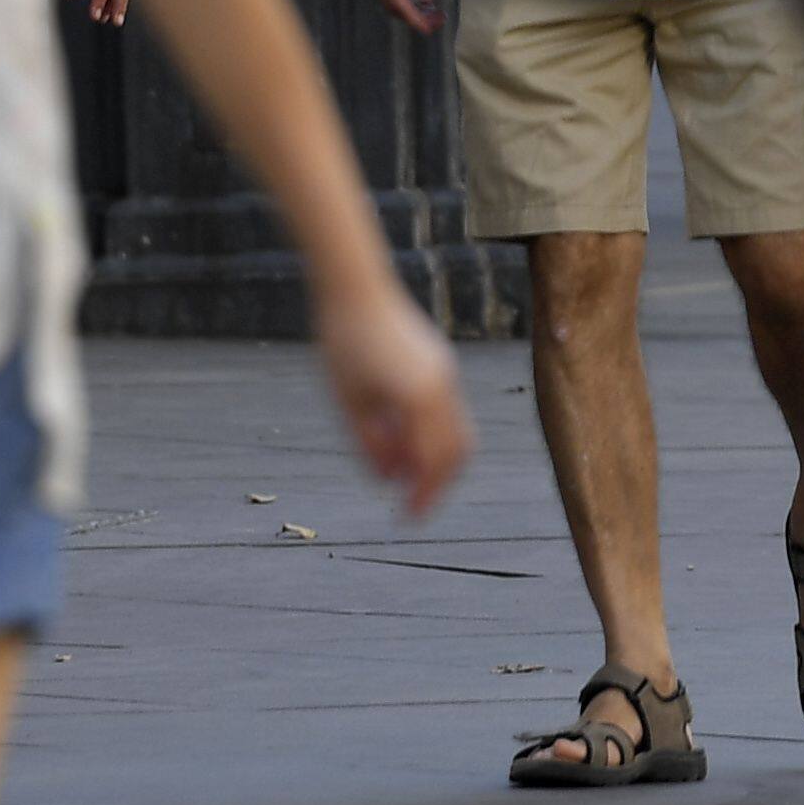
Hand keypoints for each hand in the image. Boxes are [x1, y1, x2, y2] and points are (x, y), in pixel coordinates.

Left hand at [315, 283, 471, 520]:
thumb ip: (370, 443)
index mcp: (419, 398)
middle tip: (413, 506)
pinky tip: (404, 443)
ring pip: (460, 432)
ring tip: (407, 477)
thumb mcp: (348, 401)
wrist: (356, 286)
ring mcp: (446, 372)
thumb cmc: (343, 342)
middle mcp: (442, 386)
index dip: (424, 495)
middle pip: (458, 451)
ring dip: (439, 460)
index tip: (408, 519)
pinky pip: (450, 412)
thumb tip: (388, 480)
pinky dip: (435, 436)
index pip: (433, 462)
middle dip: (439, 483)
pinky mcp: (440, 363)